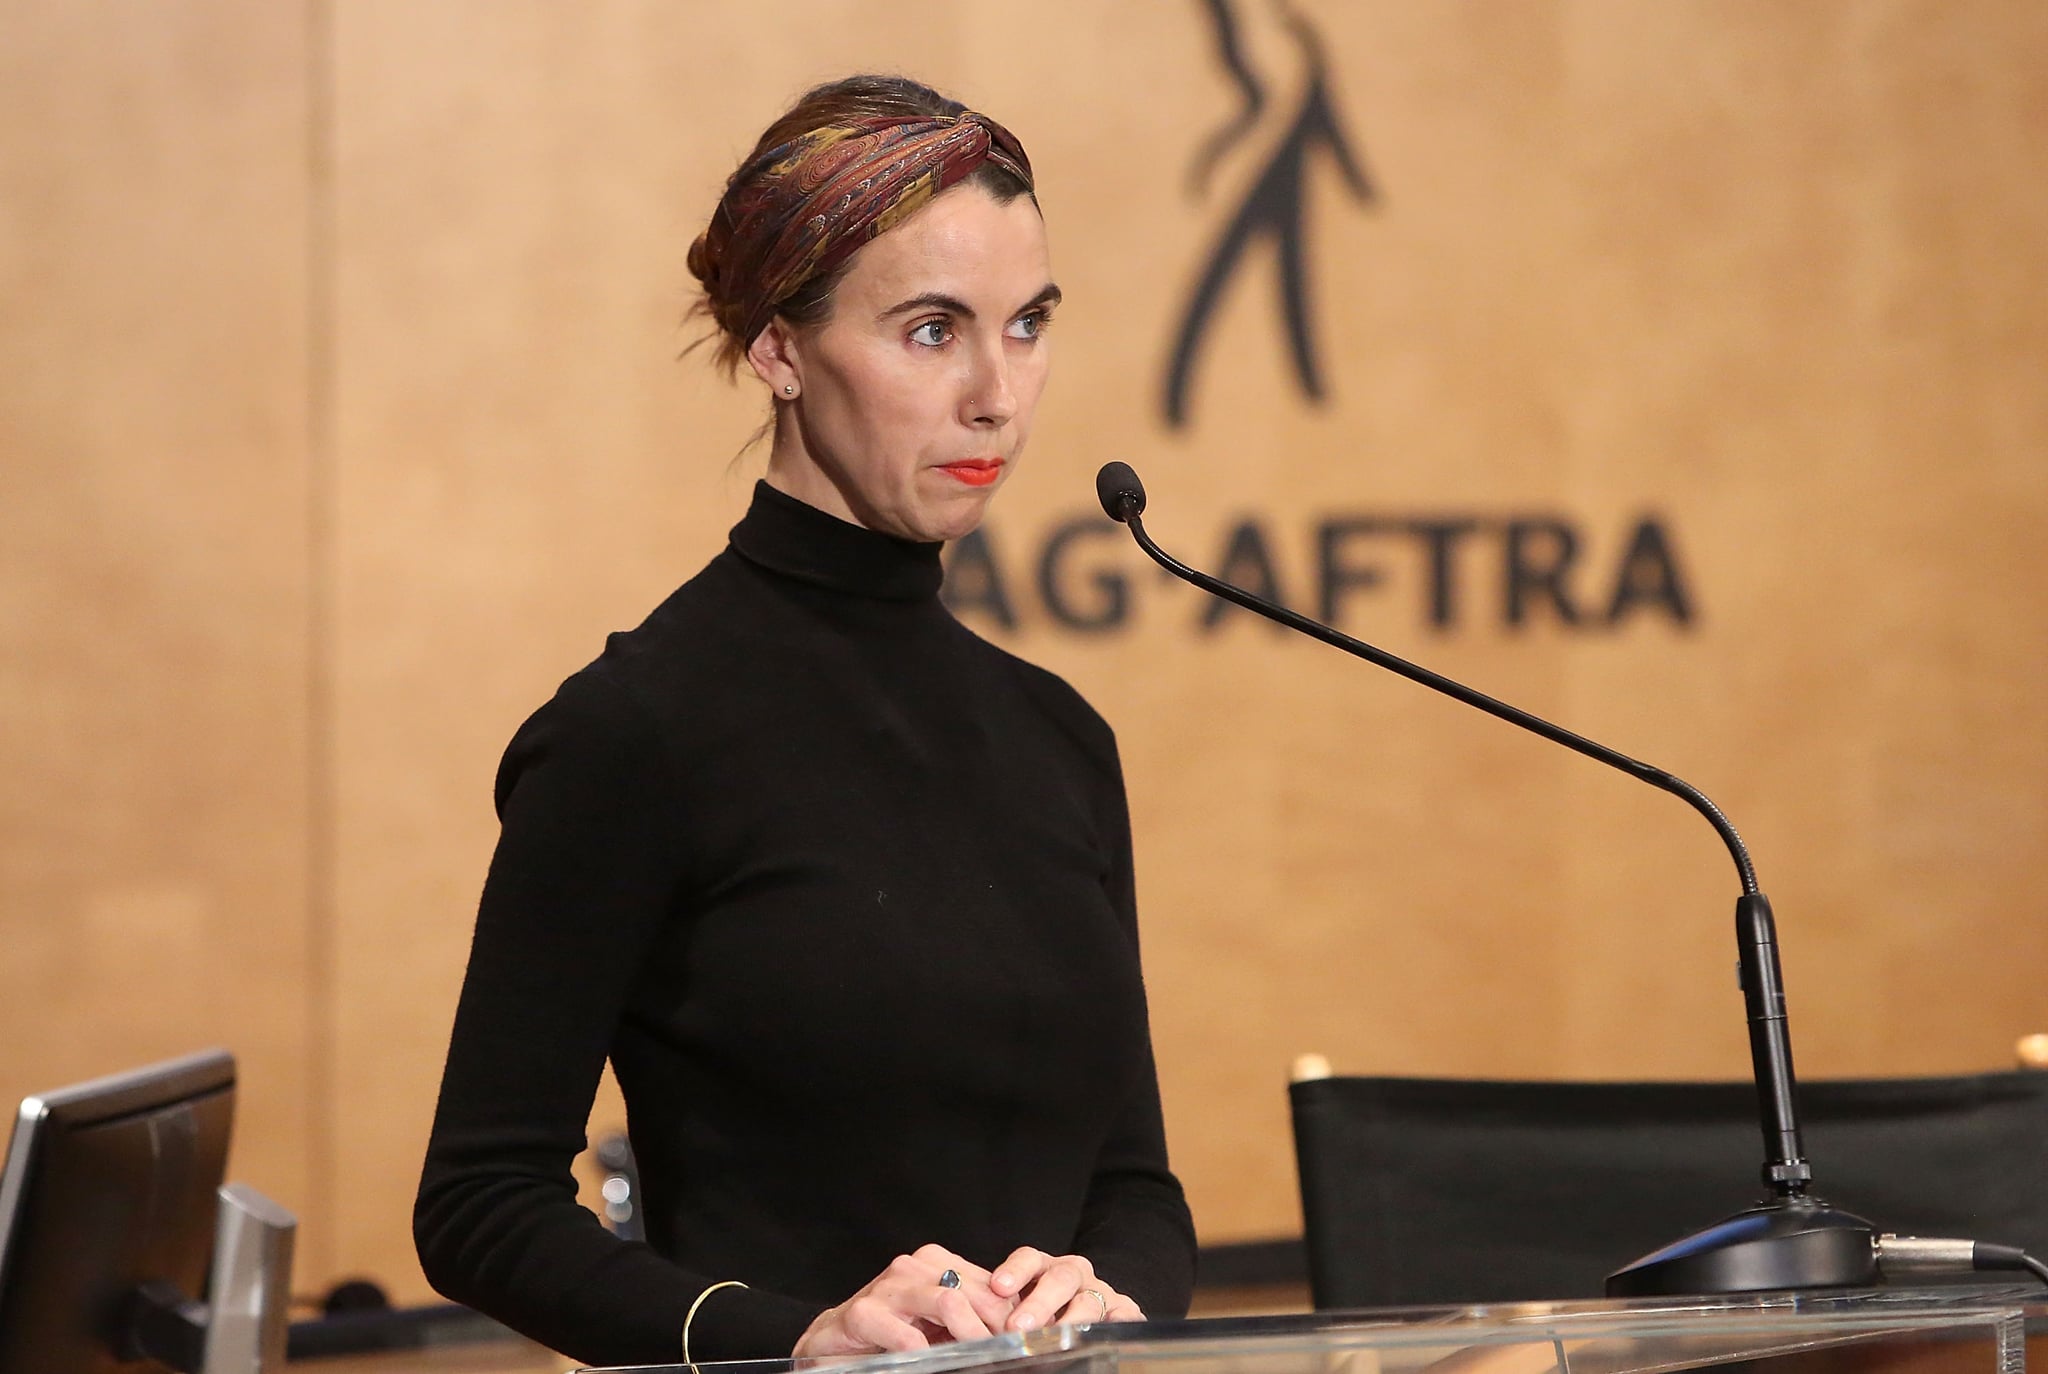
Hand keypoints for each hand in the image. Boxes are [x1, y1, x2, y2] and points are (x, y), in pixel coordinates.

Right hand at [792, 1245, 1017, 1356]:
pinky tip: (928, 1360)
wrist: (834, 1340)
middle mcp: (914, 1267)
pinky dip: (925, 1352)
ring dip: (970, 1335)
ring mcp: (888, 1286)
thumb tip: (1014, 1334)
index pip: (990, 1284)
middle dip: (997, 1326)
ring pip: (948, 1301)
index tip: (1023, 1339)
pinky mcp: (864, 1312)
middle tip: (1007, 1351)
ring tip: (979, 1356)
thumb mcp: (938, 1324)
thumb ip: (970, 1320)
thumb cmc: (891, 1332)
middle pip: (976, 1292)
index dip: (1011, 1314)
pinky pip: (906, 1333)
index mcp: (937, 1263)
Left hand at [990, 1248, 1144, 1330]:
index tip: (998, 1286)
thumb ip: (1000, 1310)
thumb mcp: (1019, 1307)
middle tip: (1018, 1326)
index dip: (1015, 1271)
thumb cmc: (1042, 1314)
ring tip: (1056, 1338)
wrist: (1087, 1313)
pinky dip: (1118, 1323)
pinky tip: (1108, 1332)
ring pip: (1089, 1300)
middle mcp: (1073, 1275)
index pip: (1030, 1259)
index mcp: (1044, 1268)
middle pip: (1059, 1278)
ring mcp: (1100, 1292)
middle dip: (1039, 1302)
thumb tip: (968, 1319)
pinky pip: (1125, 1315)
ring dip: (1072, 1319)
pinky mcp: (1123, 1311)